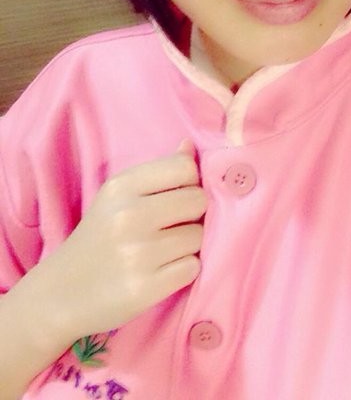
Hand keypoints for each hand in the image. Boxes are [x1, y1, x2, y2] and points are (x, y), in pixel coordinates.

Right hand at [32, 141, 206, 341]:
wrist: (61, 295)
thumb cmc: (97, 238)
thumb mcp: (116, 197)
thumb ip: (157, 171)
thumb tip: (189, 146)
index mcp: (121, 187)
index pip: (184, 168)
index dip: (190, 182)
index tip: (177, 195)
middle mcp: (129, 216)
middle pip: (198, 201)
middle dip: (192, 214)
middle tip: (171, 226)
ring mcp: (138, 254)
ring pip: (199, 236)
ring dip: (188, 245)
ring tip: (163, 250)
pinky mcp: (146, 288)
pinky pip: (193, 268)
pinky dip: (183, 270)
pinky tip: (161, 271)